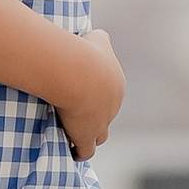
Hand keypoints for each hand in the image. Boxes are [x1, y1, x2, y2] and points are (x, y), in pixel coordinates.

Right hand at [59, 29, 122, 162]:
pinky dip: (79, 152)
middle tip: (77, 113)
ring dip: (90, 135)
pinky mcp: (87, 136)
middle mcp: (113, 106)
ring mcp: (102, 124)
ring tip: (76, 135)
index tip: (82, 94)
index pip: (109, 94)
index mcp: (116, 85)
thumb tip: (99, 36)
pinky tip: (72, 151)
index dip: (96, 96)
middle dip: (94, 115)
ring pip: (100, 135)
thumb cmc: (84, 52)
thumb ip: (101, 38)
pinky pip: (85, 151)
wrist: (77, 72)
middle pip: (105, 115)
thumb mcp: (97, 38)